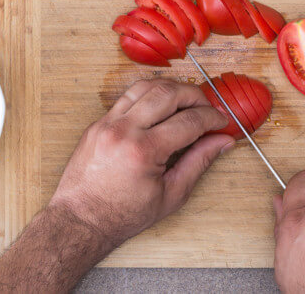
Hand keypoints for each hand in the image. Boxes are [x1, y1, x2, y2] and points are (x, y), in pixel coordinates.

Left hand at [49, 79, 233, 248]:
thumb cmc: (124, 214)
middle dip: (195, 95)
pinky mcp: (98, 123)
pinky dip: (149, 95)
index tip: (222, 121)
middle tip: (208, 107)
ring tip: (187, 101)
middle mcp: (124, 130)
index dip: (212, 118)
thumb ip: (199, 162)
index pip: (189, 121)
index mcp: (144, 151)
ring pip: (145, 86)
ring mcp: (107, 123)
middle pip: (168, 93)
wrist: (81, 220)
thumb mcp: (172, 194)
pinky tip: (161, 106)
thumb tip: (223, 142)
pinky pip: (127, 97)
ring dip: (171, 89)